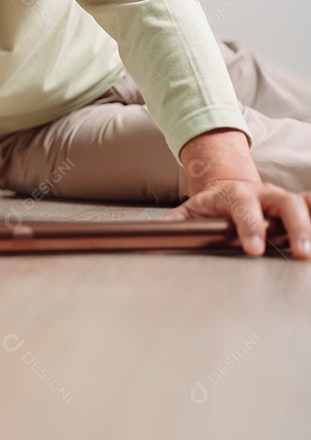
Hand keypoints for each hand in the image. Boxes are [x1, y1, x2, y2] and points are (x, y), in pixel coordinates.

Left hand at [159, 179, 310, 258]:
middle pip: (283, 203)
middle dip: (295, 226)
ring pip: (303, 203)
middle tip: (300, 251)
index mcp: (232, 195)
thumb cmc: (208, 207)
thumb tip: (146, 242)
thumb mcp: (187, 213)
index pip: (242, 207)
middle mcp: (261, 194)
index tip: (254, 248)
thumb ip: (171, 227)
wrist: (225, 188)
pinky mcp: (295, 206)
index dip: (249, 226)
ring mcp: (281, 199)